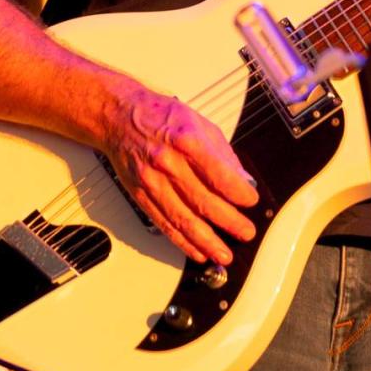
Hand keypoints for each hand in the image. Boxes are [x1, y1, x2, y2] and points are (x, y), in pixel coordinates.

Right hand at [103, 86, 257, 264]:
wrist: (119, 117)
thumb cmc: (160, 116)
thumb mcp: (199, 122)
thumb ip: (222, 152)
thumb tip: (242, 179)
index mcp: (186, 140)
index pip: (219, 174)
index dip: (238, 192)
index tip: (252, 201)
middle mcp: (168, 163)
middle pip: (203, 201)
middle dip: (229, 222)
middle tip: (246, 232)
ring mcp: (152, 182)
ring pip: (183, 220)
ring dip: (206, 241)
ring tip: (224, 254)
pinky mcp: (141, 196)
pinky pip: (164, 224)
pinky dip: (182, 242)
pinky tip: (197, 251)